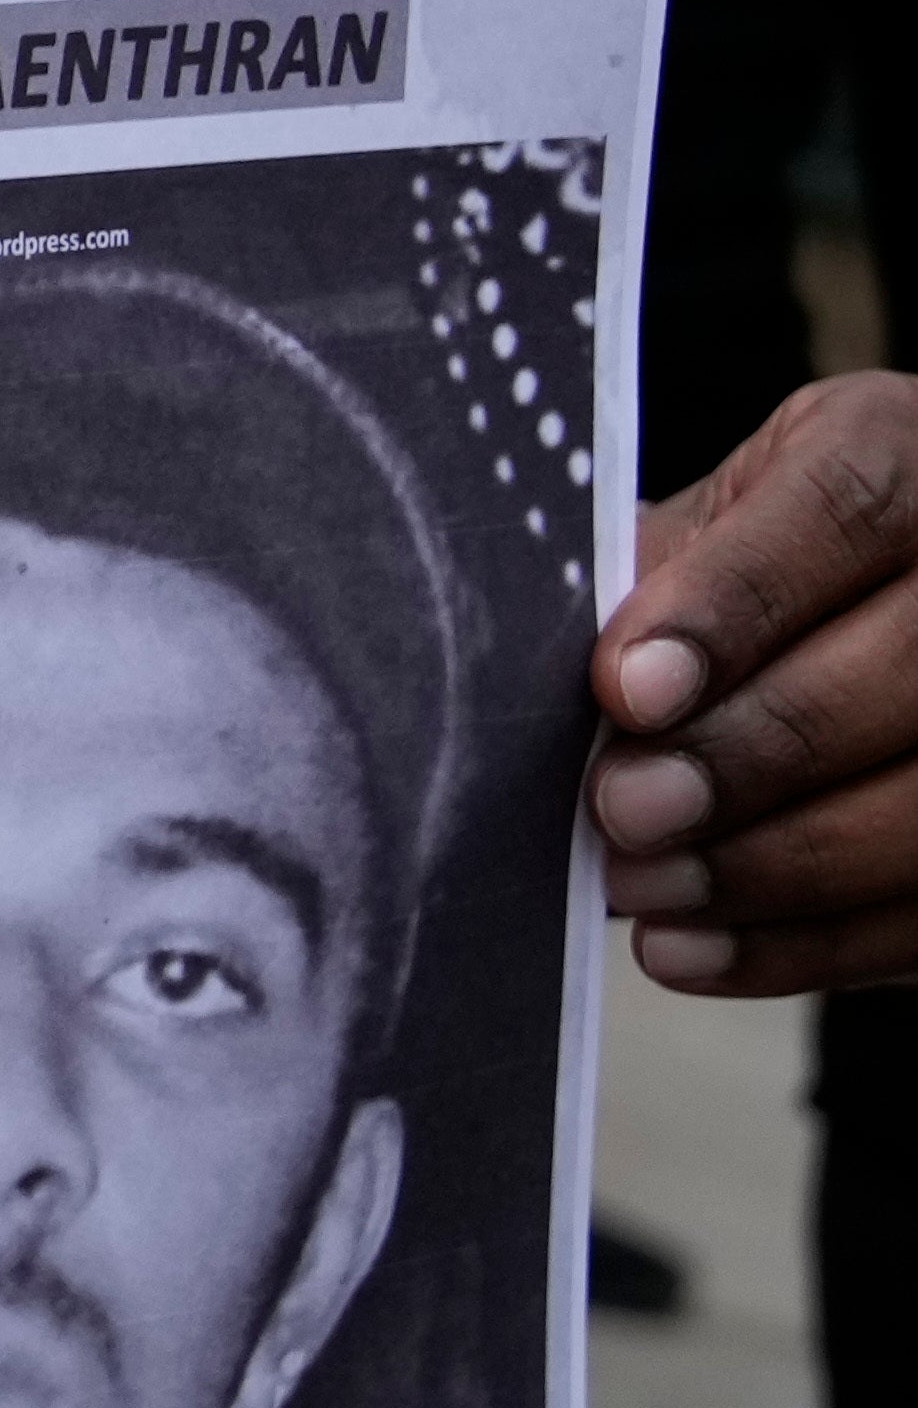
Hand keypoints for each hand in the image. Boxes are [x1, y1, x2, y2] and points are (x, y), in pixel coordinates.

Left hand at [595, 373, 917, 995]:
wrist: (889, 596)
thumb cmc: (774, 554)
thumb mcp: (725, 519)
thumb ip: (656, 574)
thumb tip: (527, 662)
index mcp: (906, 455)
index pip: (844, 511)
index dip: (733, 605)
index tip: (626, 688)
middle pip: (903, 667)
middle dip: (750, 756)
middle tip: (623, 810)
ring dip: (775, 865)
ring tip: (645, 892)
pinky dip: (809, 945)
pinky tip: (697, 952)